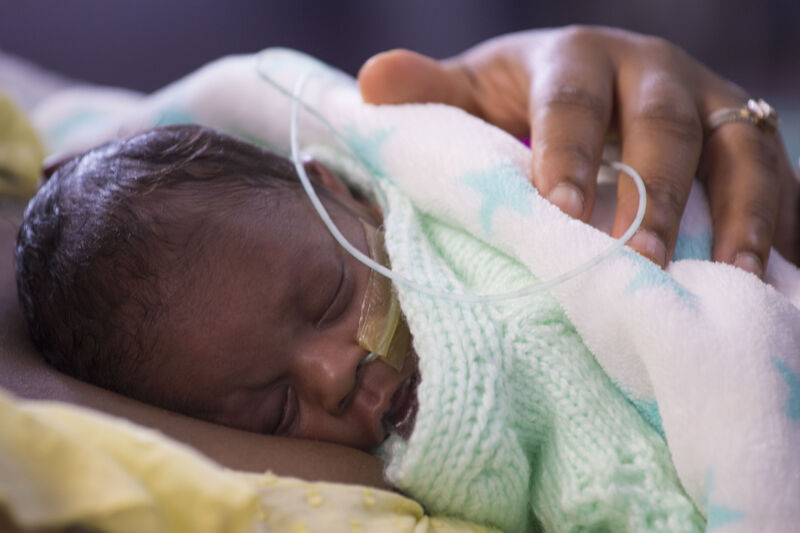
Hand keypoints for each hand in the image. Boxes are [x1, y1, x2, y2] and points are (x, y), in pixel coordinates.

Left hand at [358, 26, 798, 273]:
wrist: (596, 92)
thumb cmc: (525, 104)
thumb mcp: (477, 93)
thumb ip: (433, 93)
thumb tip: (371, 83)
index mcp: (578, 58)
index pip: (574, 100)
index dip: (568, 150)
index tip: (559, 210)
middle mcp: (653, 72)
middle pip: (663, 123)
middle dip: (651, 192)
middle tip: (634, 259)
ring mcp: (711, 104)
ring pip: (740, 147)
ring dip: (735, 212)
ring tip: (724, 276)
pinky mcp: (750, 143)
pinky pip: (778, 178)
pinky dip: (774, 226)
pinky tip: (766, 277)